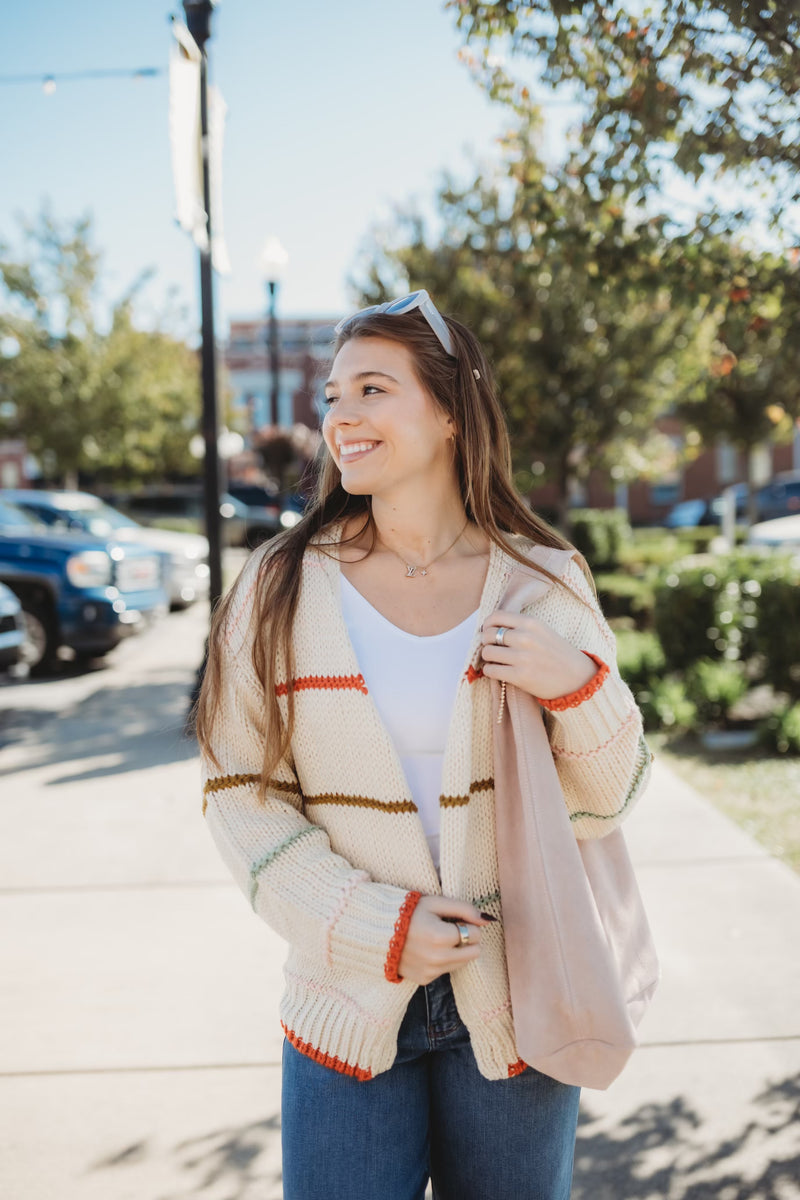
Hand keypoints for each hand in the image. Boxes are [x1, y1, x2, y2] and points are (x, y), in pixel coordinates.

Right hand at [397, 895, 490, 984]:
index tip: (454, 920)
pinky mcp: (424, 980)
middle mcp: (438, 959)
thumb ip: (463, 909)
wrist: (376, 932)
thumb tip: (487, 919)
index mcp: (441, 937)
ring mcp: (431, 971)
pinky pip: (446, 970)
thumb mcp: (434, 903)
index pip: (476, 934)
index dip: (469, 924)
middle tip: (450, 930)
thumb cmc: (408, 913)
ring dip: (456, 951)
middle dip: (467, 939)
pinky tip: (427, 950)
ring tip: (437, 939)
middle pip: (474, 953)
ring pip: (462, 963)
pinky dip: (442, 960)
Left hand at [481, 610, 596, 700]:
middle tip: (493, 649)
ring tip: (497, 661)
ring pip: (487, 653)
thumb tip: (488, 628)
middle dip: (486, 642)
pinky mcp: (520, 676)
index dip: (487, 625)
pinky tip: (499, 672)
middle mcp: (525, 638)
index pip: (495, 616)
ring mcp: (522, 657)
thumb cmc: (557, 654)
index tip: (488, 632)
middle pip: (488, 635)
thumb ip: (519, 627)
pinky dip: (490, 671)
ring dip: (488, 658)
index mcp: (531, 623)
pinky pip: (490, 670)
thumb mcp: (542, 631)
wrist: (577, 678)